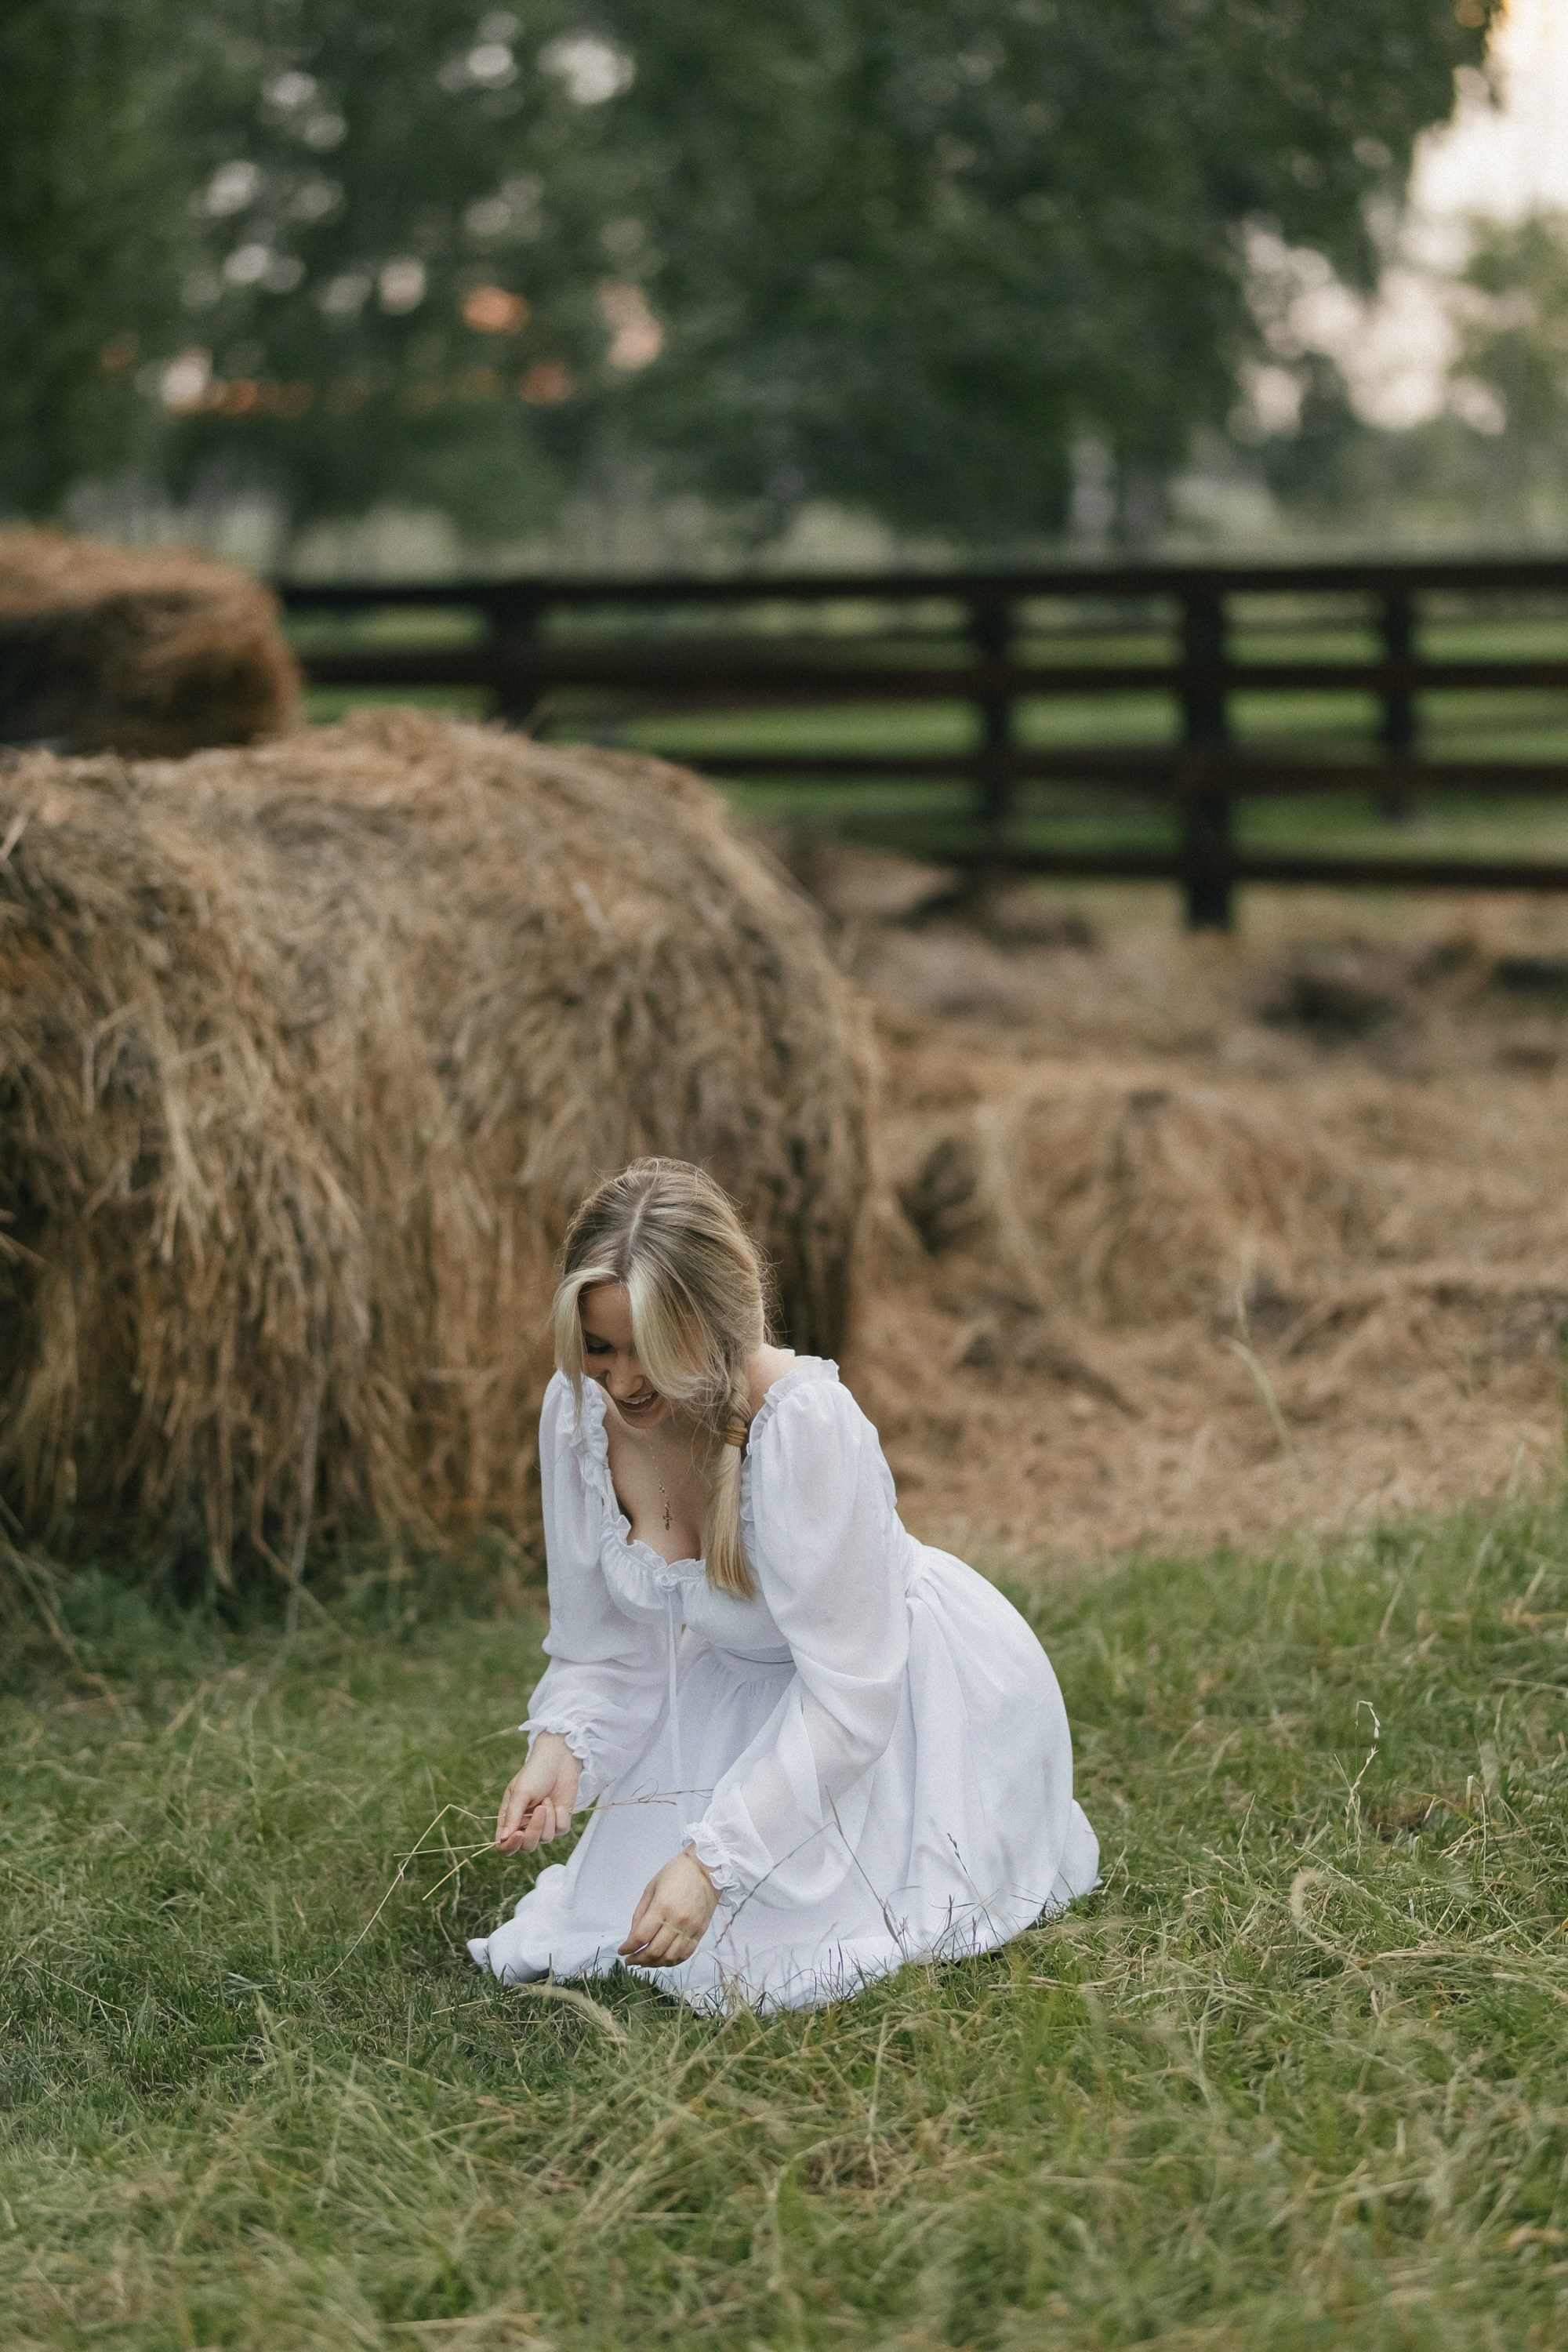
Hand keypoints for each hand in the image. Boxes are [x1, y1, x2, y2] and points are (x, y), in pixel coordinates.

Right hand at [495, 1732, 581, 1853]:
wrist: (560, 1759)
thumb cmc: (535, 1772)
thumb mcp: (521, 1791)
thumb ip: (512, 1815)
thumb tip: (503, 1838)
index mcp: (510, 1819)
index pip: (504, 1845)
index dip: (509, 1846)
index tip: (519, 1835)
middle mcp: (526, 1825)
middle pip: (527, 1846)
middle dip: (535, 1830)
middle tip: (540, 1808)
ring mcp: (544, 1824)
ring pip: (545, 1839)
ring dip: (548, 1818)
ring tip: (547, 1799)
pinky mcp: (560, 1821)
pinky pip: (561, 1830)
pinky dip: (561, 1816)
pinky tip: (558, 1803)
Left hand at [619, 1848, 719, 1968]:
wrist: (707, 1868)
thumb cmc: (675, 1873)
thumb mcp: (651, 1887)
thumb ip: (640, 1914)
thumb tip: (633, 1937)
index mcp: (662, 1906)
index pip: (641, 1936)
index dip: (628, 1948)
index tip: (622, 1951)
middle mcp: (677, 1921)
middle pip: (655, 1951)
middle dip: (638, 1959)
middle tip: (630, 1960)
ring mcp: (690, 1929)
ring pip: (670, 1957)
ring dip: (654, 1964)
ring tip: (644, 1962)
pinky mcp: (700, 1932)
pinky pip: (685, 1954)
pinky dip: (672, 1962)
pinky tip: (662, 1960)